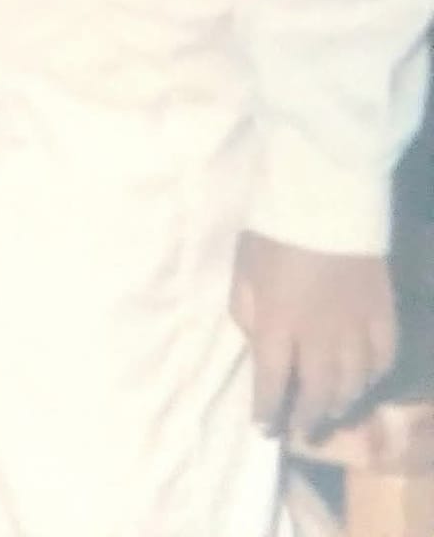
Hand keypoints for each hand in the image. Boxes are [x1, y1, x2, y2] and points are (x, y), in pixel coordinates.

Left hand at [231, 230, 395, 441]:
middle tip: (301, 430)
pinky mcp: (385, 314)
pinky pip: (383, 359)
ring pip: (354, 383)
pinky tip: (364, 380)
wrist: (325, 198)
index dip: (268, 409)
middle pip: (318, 390)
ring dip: (341, 403)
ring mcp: (357, 328)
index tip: (264, 428)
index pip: (272, 380)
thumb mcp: (243, 267)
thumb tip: (255, 341)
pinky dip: (374, 377)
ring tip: (331, 412)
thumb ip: (246, 309)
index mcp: (279, 322)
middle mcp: (320, 335)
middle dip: (308, 417)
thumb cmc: (273, 228)